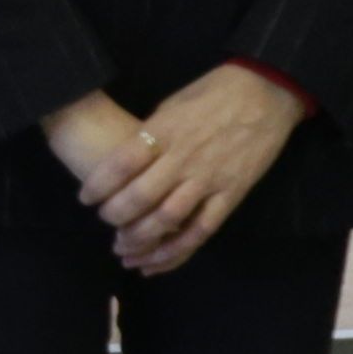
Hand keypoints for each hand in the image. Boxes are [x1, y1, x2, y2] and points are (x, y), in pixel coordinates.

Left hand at [72, 64, 307, 277]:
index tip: (85, 198)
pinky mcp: (231, 195)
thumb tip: (129, 160)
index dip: (97, 186)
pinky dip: (175, 252)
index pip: (120, 164)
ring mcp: (209, 179)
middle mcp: (183, 158)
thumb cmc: (215, 91)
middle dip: (114, 217)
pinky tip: (155, 263)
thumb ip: (151, 133)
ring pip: (167, 220)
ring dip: (140, 240)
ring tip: (123, 250)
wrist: (267, 92)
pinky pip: (200, 231)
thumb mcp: (173, 103)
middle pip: (139, 197)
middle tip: (105, 221)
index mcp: (165, 130)